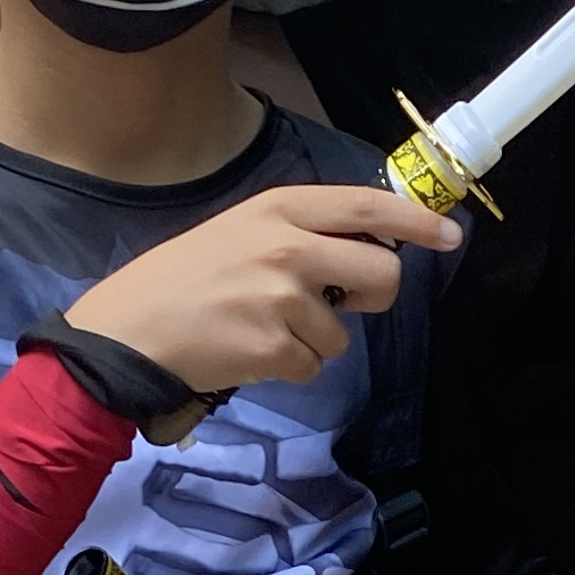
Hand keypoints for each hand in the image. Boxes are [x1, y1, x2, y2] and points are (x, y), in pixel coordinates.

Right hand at [68, 184, 453, 393]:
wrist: (126, 330)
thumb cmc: (180, 279)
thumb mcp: (239, 231)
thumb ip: (298, 233)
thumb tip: (363, 250)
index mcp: (279, 209)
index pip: (367, 206)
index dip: (416, 220)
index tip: (449, 234)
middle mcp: (288, 247)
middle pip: (382, 273)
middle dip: (374, 296)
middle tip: (341, 302)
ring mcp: (283, 298)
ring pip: (343, 332)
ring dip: (312, 340)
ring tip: (258, 327)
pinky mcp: (275, 347)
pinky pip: (313, 366)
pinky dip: (288, 368)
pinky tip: (248, 351)